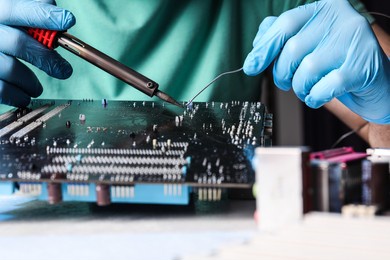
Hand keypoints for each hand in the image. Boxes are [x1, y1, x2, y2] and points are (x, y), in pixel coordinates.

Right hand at [0, 0, 74, 106]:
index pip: (16, 9)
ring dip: (31, 82)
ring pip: (9, 69)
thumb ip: (39, 10)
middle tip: (65, 71)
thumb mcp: (22, 10)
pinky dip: (17, 95)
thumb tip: (63, 22)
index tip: (67, 20)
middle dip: (46, 59)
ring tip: (38, 88)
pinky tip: (25, 95)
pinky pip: (0, 89)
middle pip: (17, 43)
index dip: (43, 15)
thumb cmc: (11, 27)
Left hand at [243, 0, 389, 123]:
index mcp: (325, 8)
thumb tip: (257, 47)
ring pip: (306, 70)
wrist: (377, 84)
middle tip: (286, 82)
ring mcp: (355, 40)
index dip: (264, 48)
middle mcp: (341, 18)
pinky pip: (323, 87)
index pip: (284, 24)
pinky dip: (315, 97)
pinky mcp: (362, 66)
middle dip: (282, 73)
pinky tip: (319, 95)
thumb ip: (284, 38)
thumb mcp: (310, 44)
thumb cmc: (338, 63)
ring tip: (307, 89)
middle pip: (292, 49)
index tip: (251, 66)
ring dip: (300, 88)